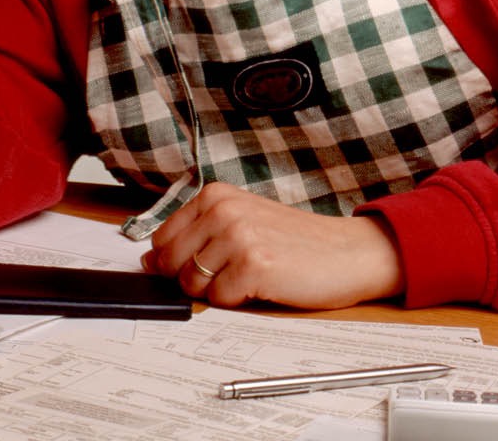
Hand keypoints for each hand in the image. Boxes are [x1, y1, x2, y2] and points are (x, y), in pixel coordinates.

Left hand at [141, 182, 404, 309]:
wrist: (347, 252)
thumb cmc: (293, 241)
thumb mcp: (241, 221)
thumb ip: (197, 234)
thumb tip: (150, 261)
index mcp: (214, 195)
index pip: (161, 238)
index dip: (172, 262)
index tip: (193, 268)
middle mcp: (222, 210)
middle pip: (170, 262)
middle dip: (192, 279)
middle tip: (228, 275)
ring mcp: (237, 235)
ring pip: (192, 283)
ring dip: (216, 291)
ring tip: (247, 277)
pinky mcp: (254, 264)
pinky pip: (218, 299)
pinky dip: (235, 301)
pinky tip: (259, 286)